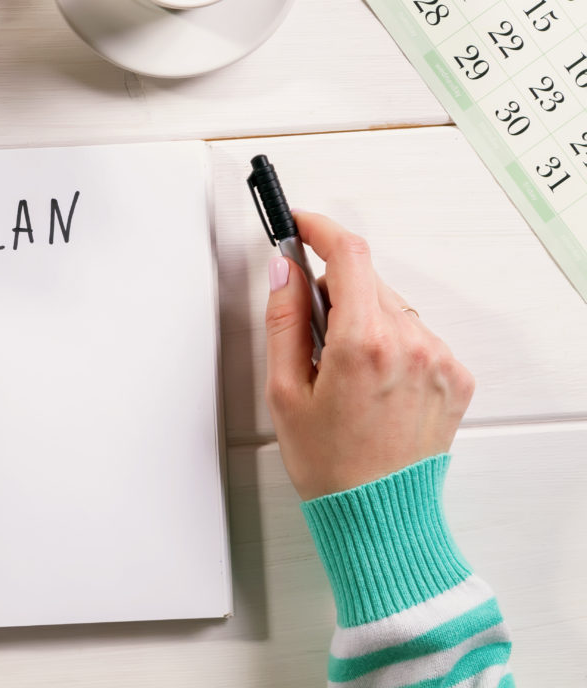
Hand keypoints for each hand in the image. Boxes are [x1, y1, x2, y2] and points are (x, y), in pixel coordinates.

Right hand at [263, 212, 474, 500]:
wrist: (377, 514)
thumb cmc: (329, 464)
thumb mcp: (285, 391)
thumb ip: (284, 319)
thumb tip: (284, 270)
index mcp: (363, 344)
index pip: (347, 253)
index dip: (319, 228)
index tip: (300, 224)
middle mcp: (409, 344)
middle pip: (367, 278)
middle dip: (333, 287)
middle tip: (310, 331)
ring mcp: (438, 358)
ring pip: (391, 305)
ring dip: (363, 317)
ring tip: (342, 370)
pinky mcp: (454, 374)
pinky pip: (416, 334)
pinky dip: (391, 342)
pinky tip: (372, 381)